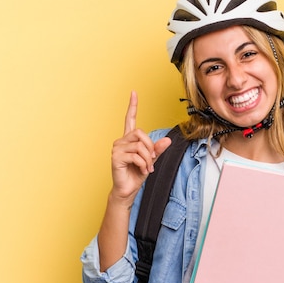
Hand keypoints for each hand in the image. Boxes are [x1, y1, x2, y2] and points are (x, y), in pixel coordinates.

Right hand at [109, 91, 171, 205]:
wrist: (127, 190)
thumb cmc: (137, 174)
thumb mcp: (151, 160)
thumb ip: (158, 150)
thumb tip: (167, 140)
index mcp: (129, 139)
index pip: (130, 119)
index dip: (132, 106)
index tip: (134, 93)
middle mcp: (121, 141)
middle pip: (140, 133)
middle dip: (150, 146)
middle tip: (152, 159)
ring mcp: (117, 148)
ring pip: (139, 145)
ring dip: (148, 158)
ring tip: (148, 168)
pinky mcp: (116, 157)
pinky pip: (136, 155)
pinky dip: (143, 164)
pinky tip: (143, 170)